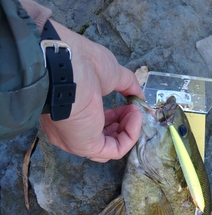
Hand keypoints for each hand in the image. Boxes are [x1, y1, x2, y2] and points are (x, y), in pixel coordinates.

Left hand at [40, 21, 142, 161]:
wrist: (68, 68)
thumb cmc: (82, 65)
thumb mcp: (111, 73)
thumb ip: (126, 85)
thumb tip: (139, 96)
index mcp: (68, 113)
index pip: (94, 124)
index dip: (114, 116)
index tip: (126, 104)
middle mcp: (69, 131)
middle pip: (103, 137)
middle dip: (122, 123)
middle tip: (132, 109)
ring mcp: (78, 141)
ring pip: (110, 146)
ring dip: (128, 129)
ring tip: (135, 111)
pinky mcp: (88, 147)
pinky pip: (116, 149)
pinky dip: (130, 135)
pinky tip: (135, 117)